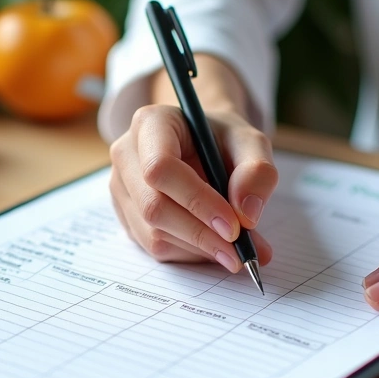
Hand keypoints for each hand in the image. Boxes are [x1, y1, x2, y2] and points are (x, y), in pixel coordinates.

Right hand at [108, 104, 276, 270]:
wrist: (204, 146)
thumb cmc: (223, 140)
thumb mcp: (251, 143)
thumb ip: (257, 172)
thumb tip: (247, 215)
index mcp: (151, 124)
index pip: (160, 168)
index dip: (196, 200)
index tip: (234, 226)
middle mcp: (126, 155)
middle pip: (154, 206)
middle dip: (201, 234)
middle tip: (241, 252)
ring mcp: (121, 188)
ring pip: (153, 234)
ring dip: (199, 248)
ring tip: (236, 250)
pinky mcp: (126, 216)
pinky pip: (154, 247)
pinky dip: (190, 253)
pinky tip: (214, 244)